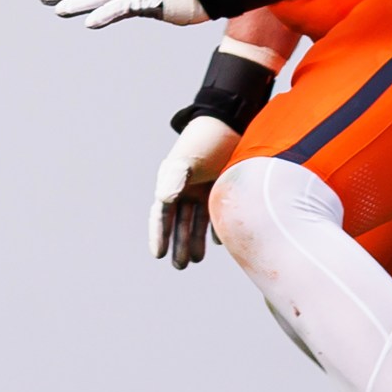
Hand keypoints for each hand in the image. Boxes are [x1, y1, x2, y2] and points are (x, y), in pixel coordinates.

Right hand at [151, 115, 238, 267]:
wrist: (233, 125)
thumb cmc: (205, 141)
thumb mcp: (187, 160)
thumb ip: (174, 179)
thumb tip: (165, 200)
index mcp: (172, 183)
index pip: (162, 215)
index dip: (159, 234)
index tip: (158, 254)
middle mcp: (187, 189)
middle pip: (180, 222)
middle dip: (178, 244)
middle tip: (180, 266)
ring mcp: (205, 189)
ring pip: (198, 221)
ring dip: (195, 240)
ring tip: (195, 259)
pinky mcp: (224, 187)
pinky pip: (217, 213)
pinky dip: (217, 228)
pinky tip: (218, 243)